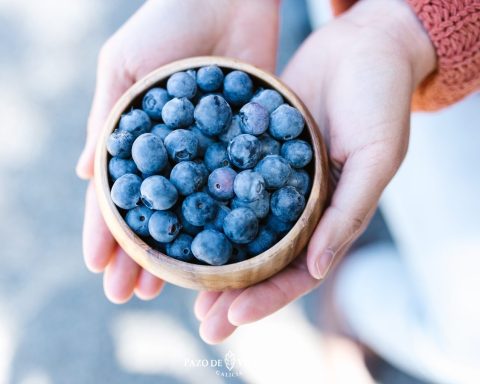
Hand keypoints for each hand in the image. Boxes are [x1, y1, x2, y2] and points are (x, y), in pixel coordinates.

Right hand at [76, 0, 279, 302]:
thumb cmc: (167, 22)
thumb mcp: (124, 68)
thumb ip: (106, 120)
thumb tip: (83, 175)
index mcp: (139, 137)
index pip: (118, 195)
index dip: (106, 232)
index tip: (99, 269)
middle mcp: (174, 153)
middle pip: (154, 213)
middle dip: (139, 254)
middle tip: (130, 295)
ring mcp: (210, 152)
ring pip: (193, 212)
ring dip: (178, 250)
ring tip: (168, 288)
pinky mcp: (245, 143)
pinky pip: (236, 188)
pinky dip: (226, 221)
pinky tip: (220, 251)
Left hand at [195, 0, 435, 342]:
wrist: (361, 46)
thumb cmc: (380, 101)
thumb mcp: (376, 156)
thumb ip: (350, 211)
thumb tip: (318, 267)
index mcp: (331, 217)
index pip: (299, 271)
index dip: (269, 297)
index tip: (234, 316)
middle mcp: (299, 206)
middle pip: (263, 260)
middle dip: (233, 292)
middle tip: (202, 320)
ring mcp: (273, 180)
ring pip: (239, 227)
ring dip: (213, 258)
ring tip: (180, 283)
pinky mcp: (252, 150)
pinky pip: (226, 181)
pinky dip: (204, 202)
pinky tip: (177, 217)